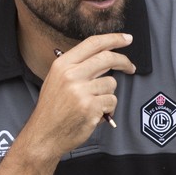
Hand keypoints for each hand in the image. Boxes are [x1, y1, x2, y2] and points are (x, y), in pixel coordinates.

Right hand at [28, 33, 135, 155]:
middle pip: (107, 58)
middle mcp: (71, 75)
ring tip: (93, 103)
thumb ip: (78, 67)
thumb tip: (104, 56)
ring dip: (108, 94)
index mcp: (62, 65)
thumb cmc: (52, 110)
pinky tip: (94, 113)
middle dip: (124, 62)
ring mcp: (81, 91)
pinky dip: (107, 108)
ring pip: (111, 83)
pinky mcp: (91, 107)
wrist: (43, 135)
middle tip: (131, 67)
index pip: (93, 43)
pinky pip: (111, 101)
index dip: (113, 39)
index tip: (127, 39)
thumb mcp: (57, 80)